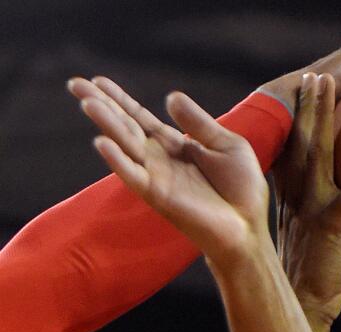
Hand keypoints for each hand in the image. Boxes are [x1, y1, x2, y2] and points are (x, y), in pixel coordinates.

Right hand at [69, 76, 269, 267]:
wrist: (249, 226)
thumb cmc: (241, 189)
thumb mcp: (227, 145)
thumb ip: (199, 123)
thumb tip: (171, 96)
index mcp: (174, 145)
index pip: (140, 117)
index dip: (119, 99)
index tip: (97, 80)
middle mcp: (159, 159)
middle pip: (125, 126)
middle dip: (101, 105)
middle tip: (75, 83)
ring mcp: (157, 177)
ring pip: (125, 145)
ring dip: (107, 124)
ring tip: (88, 103)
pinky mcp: (159, 196)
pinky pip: (134, 176)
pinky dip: (119, 161)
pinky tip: (102, 142)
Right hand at [275, 73, 340, 331]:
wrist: (304, 305)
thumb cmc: (314, 278)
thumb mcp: (319, 241)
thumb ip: (329, 217)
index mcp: (290, 197)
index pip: (289, 151)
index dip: (293, 121)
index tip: (297, 94)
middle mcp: (296, 194)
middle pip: (299, 139)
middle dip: (305, 105)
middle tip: (312, 73)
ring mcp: (312, 205)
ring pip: (318, 150)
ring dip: (324, 115)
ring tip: (331, 82)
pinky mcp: (332, 221)